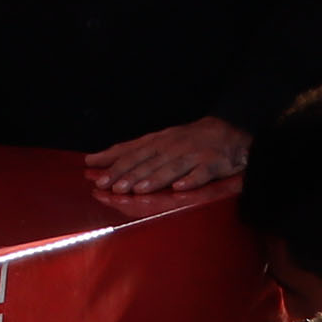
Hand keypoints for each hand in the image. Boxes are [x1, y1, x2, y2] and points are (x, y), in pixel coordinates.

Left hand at [86, 114, 251, 196]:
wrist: (228, 131)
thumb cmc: (187, 139)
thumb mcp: (156, 140)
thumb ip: (127, 151)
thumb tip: (93, 160)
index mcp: (158, 142)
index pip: (132, 153)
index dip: (114, 166)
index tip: (97, 178)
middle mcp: (172, 147)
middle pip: (148, 162)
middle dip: (129, 175)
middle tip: (113, 187)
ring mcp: (193, 154)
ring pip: (171, 167)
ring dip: (154, 178)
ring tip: (138, 189)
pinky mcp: (213, 163)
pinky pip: (202, 173)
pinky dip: (191, 179)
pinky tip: (180, 187)